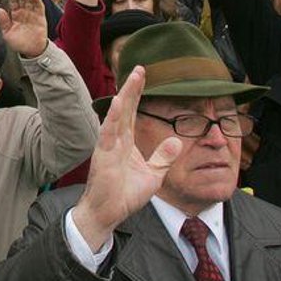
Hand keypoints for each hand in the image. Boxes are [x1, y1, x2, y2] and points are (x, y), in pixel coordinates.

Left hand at [0, 0, 47, 57]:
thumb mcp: (7, 33)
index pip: (14, 2)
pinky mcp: (41, 17)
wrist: (31, 52)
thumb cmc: (19, 44)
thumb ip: (3, 22)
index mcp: (16, 16)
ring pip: (30, 0)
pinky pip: (39, 6)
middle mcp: (25, 13)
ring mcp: (33, 14)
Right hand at [70, 67, 181, 250]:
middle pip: (125, 108)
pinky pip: (108, 133)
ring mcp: (108, 145)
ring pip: (118, 115)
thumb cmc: (125, 195)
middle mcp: (116, 139)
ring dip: (125, 96)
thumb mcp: (154, 175)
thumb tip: (177, 139)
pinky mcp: (103, 155)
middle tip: (139, 68)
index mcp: (126, 143)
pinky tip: (118, 103)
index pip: (133, 113)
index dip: (138, 95)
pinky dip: (113, 117)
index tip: (143, 76)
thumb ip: (163, 157)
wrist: (108, 213)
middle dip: (133, 88)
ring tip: (133, 77)